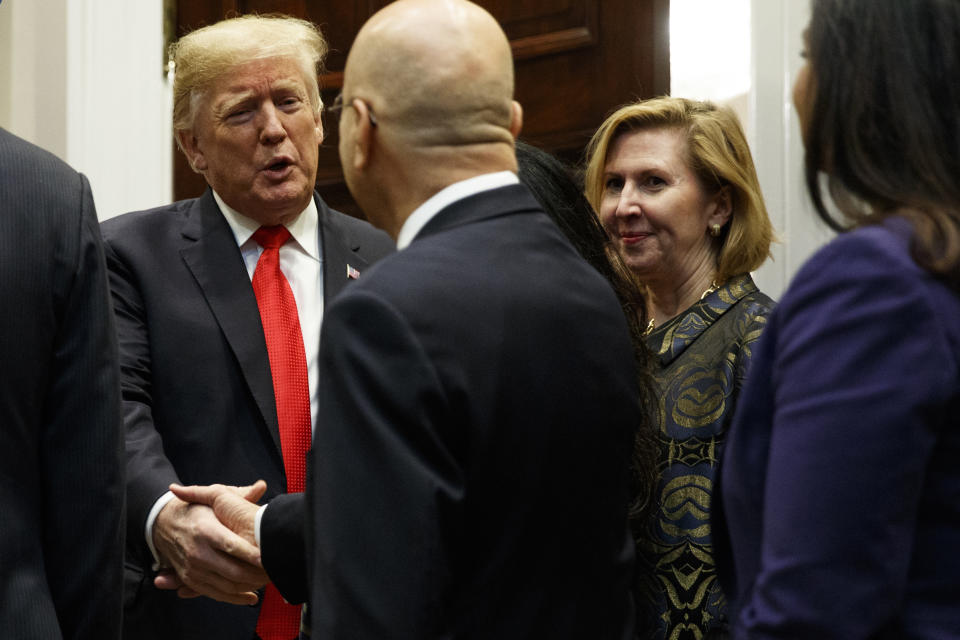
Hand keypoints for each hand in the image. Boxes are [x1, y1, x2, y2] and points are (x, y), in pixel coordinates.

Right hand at [152, 484, 267, 604]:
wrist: (163, 523)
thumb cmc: (196, 509)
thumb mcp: (214, 497)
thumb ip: (240, 494)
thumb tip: (262, 485)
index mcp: (206, 530)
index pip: (232, 546)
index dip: (251, 554)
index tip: (267, 558)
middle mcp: (198, 552)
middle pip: (232, 571)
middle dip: (256, 575)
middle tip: (273, 572)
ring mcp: (193, 568)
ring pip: (227, 586)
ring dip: (249, 587)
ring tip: (267, 582)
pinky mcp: (190, 580)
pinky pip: (215, 594)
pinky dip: (234, 598)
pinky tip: (250, 596)